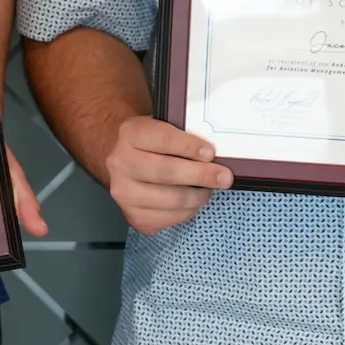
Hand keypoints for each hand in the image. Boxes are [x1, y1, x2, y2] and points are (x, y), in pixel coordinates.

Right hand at [103, 115, 230, 234]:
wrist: (120, 160)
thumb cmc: (151, 143)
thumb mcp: (161, 126)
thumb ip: (183, 133)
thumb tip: (215, 150)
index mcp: (131, 134)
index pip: (162, 139)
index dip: (188, 147)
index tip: (210, 153)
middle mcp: (120, 163)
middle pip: (166, 172)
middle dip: (200, 176)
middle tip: (224, 177)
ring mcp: (124, 192)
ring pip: (171, 200)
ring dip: (197, 197)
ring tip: (207, 190)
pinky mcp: (133, 216)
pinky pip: (169, 218)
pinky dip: (187, 211)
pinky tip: (190, 201)